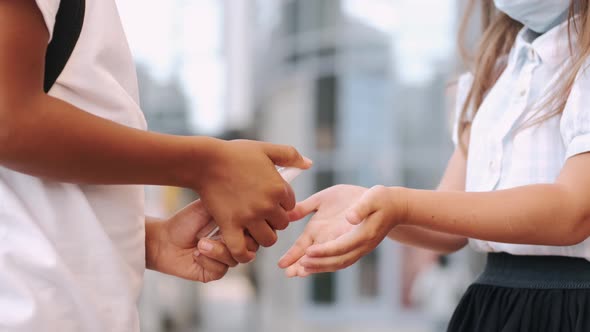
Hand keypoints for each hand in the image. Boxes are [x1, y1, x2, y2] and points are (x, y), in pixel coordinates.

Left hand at [146, 200, 258, 282]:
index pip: (256, 230)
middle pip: (252, 247)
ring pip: (237, 259)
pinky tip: (196, 254)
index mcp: (237, 228)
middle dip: (237, 240)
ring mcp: (225, 259)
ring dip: (218, 251)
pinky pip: (221, 270)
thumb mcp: (210, 207)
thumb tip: (248, 198)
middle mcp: (234, 244)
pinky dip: (208, 261)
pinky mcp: (214, 273)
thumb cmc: (186, 221)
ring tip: (201, 243)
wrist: (163, 238)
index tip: (236, 220)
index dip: (249, 227)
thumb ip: (231, 204)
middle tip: (220, 233)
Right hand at [197, 139, 311, 262]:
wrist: (205, 161)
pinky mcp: (230, 226)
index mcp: (278, 188)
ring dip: (262, 237)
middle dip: (273, 221)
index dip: (281, 204)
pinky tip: (243, 250)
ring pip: (267, 240)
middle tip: (261, 215)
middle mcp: (267, 205)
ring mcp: (249, 217)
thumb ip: (290, 155)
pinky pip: (241, 250)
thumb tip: (309, 164)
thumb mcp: (266, 149)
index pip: (291, 206)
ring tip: (253, 229)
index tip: (268, 200)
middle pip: (282, 225)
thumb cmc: (235, 153)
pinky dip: (243, 254)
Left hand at [292, 185, 406, 273]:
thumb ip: (361, 208)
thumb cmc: (381, 199)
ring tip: (297, 271)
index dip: (324, 251)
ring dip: (317, 268)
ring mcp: (357, 249)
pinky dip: (323, 265)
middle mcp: (360, 246)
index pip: (341, 246)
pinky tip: (307, 266)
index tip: (307, 252)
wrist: (394, 207)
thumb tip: (350, 217)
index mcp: (363, 234)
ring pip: (336, 263)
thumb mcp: (372, 198)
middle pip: (336, 261)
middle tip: (295, 269)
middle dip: (316, 265)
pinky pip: (337, 260)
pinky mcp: (353, 247)